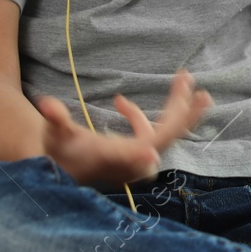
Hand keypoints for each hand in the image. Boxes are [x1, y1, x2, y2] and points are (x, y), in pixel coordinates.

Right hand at [36, 69, 212, 188]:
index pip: (144, 147)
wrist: (57, 171)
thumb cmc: (57, 153)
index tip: (163, 139)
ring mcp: (137, 157)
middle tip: (203, 94)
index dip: (155, 140)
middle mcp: (133, 159)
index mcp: (117, 156)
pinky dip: (136, 116)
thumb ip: (55, 121)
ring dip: (176, 107)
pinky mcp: (134, 152)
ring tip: (185, 80)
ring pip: (166, 131)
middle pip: (167, 136)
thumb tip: (47, 105)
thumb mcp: (54, 136)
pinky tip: (119, 101)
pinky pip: (149, 131)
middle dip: (186, 115)